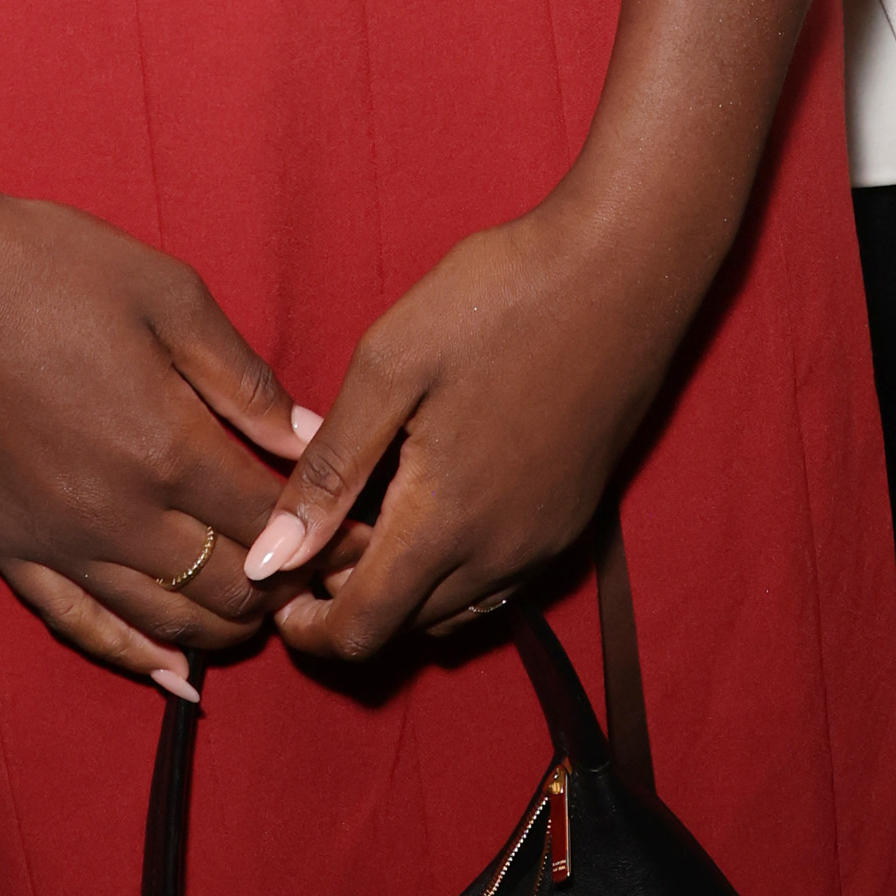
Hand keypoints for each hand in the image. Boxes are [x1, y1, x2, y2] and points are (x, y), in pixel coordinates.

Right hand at [0, 160, 340, 688]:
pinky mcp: (6, 548)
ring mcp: (57, 541)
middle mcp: (117, 513)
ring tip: (261, 610)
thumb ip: (244, 380)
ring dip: (224, 628)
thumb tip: (315, 439)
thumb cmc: (48, 265)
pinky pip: (80, 627)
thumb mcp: (168, 294)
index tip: (361, 533)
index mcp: (168, 445)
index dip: (328, 534)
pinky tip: (174, 675)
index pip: (274, 522)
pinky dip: (135, 657)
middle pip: (229, 588)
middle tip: (316, 572)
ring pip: (164, 624)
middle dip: (285, 587)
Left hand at [242, 192, 703, 665]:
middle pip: (404, 628)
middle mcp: (501, 553)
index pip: (361, 630)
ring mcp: (545, 539)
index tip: (271, 585)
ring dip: (401, 590)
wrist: (626, 265)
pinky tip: (433, 505)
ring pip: (454, 611)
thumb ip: (329, 471)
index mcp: (445, 522)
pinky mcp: (574, 517)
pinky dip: (451, 572)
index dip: (307, 629)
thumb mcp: (390, 365)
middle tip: (312, 537)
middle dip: (346, 604)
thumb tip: (268, 558)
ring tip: (364, 520)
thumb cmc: (499, 298)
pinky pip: (499, 582)